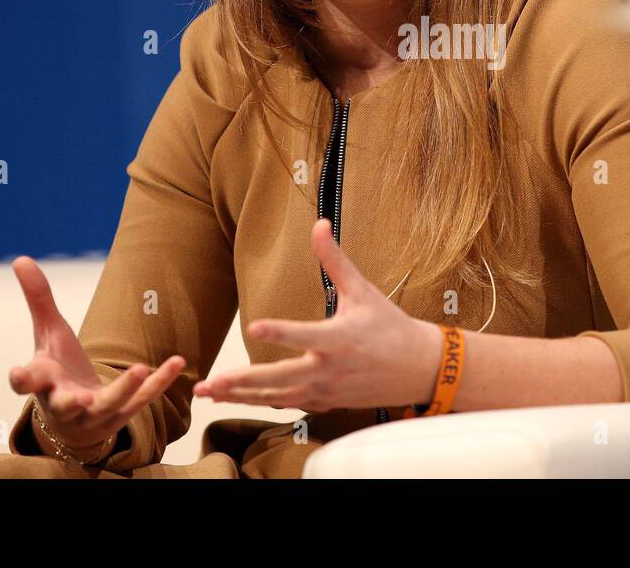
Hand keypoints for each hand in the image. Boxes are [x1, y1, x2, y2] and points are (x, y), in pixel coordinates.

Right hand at [7, 255, 186, 456]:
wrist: (74, 418)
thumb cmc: (57, 371)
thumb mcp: (48, 334)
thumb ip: (39, 299)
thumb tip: (20, 257)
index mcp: (42, 383)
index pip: (26, 384)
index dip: (21, 380)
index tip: (19, 374)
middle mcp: (64, 403)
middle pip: (64, 405)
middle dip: (72, 402)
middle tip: (83, 398)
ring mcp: (94, 414)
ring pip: (108, 405)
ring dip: (123, 389)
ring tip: (139, 370)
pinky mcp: (121, 414)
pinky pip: (142, 400)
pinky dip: (160, 382)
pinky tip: (177, 361)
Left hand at [193, 218, 442, 411]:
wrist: (420, 369)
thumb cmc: (390, 326)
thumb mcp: (363, 290)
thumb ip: (335, 260)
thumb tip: (319, 224)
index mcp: (339, 339)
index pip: (304, 335)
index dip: (279, 330)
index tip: (253, 325)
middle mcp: (329, 370)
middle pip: (279, 379)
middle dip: (241, 382)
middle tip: (210, 384)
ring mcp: (326, 391)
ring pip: (277, 397)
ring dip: (242, 396)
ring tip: (209, 394)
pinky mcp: (326, 402)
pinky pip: (289, 404)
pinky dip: (262, 402)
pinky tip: (239, 398)